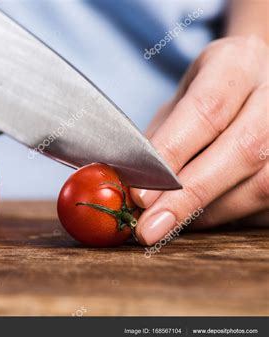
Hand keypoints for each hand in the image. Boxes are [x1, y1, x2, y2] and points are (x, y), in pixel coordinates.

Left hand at [130, 36, 268, 245]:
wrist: (255, 83)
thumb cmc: (208, 97)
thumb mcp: (179, 103)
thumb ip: (159, 139)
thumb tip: (126, 185)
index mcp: (236, 64)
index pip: (206, 109)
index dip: (172, 154)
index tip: (140, 194)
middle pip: (243, 149)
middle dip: (190, 196)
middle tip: (149, 228)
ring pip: (263, 184)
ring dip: (210, 213)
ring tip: (171, 224)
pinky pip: (268, 205)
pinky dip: (232, 217)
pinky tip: (204, 217)